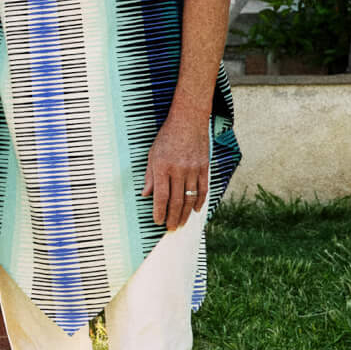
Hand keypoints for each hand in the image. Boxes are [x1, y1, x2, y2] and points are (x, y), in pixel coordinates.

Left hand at [142, 113, 209, 229]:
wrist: (188, 121)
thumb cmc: (167, 138)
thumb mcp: (152, 155)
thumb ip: (149, 176)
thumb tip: (145, 195)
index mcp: (162, 167)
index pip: (160, 196)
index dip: (159, 211)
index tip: (157, 221)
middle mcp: (178, 170)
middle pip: (176, 200)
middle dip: (173, 217)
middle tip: (170, 229)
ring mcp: (193, 169)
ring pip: (190, 197)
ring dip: (185, 213)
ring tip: (181, 224)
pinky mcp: (205, 167)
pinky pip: (203, 188)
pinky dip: (200, 201)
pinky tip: (195, 210)